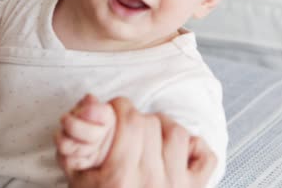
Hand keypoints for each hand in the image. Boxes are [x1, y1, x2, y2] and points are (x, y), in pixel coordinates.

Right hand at [59, 97, 215, 187]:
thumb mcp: (77, 177)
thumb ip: (76, 141)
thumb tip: (89, 102)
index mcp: (121, 177)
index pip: (130, 121)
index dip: (120, 108)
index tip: (113, 111)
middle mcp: (152, 181)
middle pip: (150, 124)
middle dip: (135, 120)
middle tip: (125, 128)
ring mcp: (177, 186)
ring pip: (177, 134)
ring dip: (163, 128)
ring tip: (150, 136)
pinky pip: (205, 157)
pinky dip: (195, 148)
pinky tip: (177, 152)